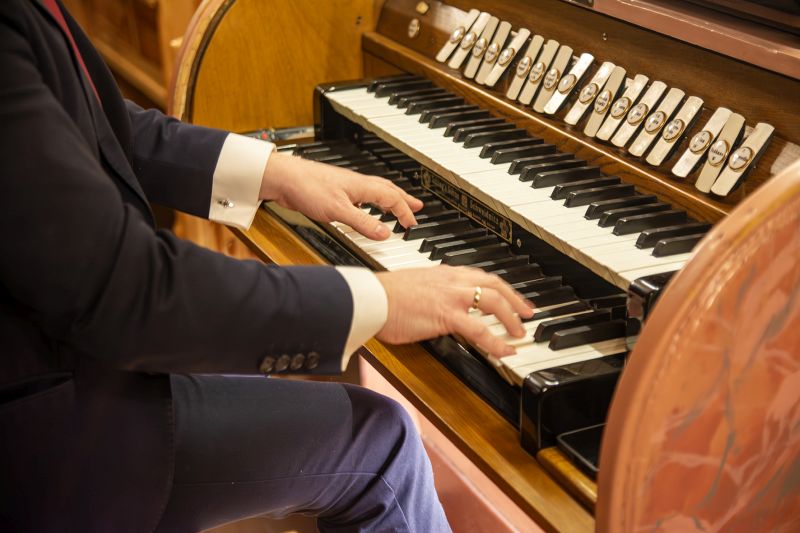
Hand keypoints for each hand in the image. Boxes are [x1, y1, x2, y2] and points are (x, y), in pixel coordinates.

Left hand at [260, 152, 422, 239]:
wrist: (284, 178)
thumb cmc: (308, 187)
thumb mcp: (339, 211)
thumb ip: (363, 223)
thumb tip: (385, 233)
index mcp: (363, 186)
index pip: (392, 198)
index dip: (404, 212)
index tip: (412, 224)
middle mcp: (357, 184)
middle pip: (388, 190)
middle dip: (404, 200)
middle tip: (417, 207)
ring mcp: (347, 187)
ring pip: (376, 191)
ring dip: (390, 200)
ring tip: (397, 207)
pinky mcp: (336, 192)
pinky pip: (363, 196)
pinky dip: (372, 202)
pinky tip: (366, 207)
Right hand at [375, 266, 534, 356]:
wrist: (371, 298)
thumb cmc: (383, 296)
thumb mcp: (412, 287)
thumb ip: (429, 293)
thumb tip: (433, 304)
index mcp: (444, 273)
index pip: (480, 276)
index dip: (500, 287)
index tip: (509, 296)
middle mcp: (452, 280)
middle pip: (495, 285)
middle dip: (515, 300)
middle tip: (528, 313)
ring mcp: (452, 297)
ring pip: (494, 302)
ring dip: (511, 318)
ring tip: (520, 333)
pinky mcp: (447, 315)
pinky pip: (480, 330)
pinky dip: (497, 341)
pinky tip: (506, 351)